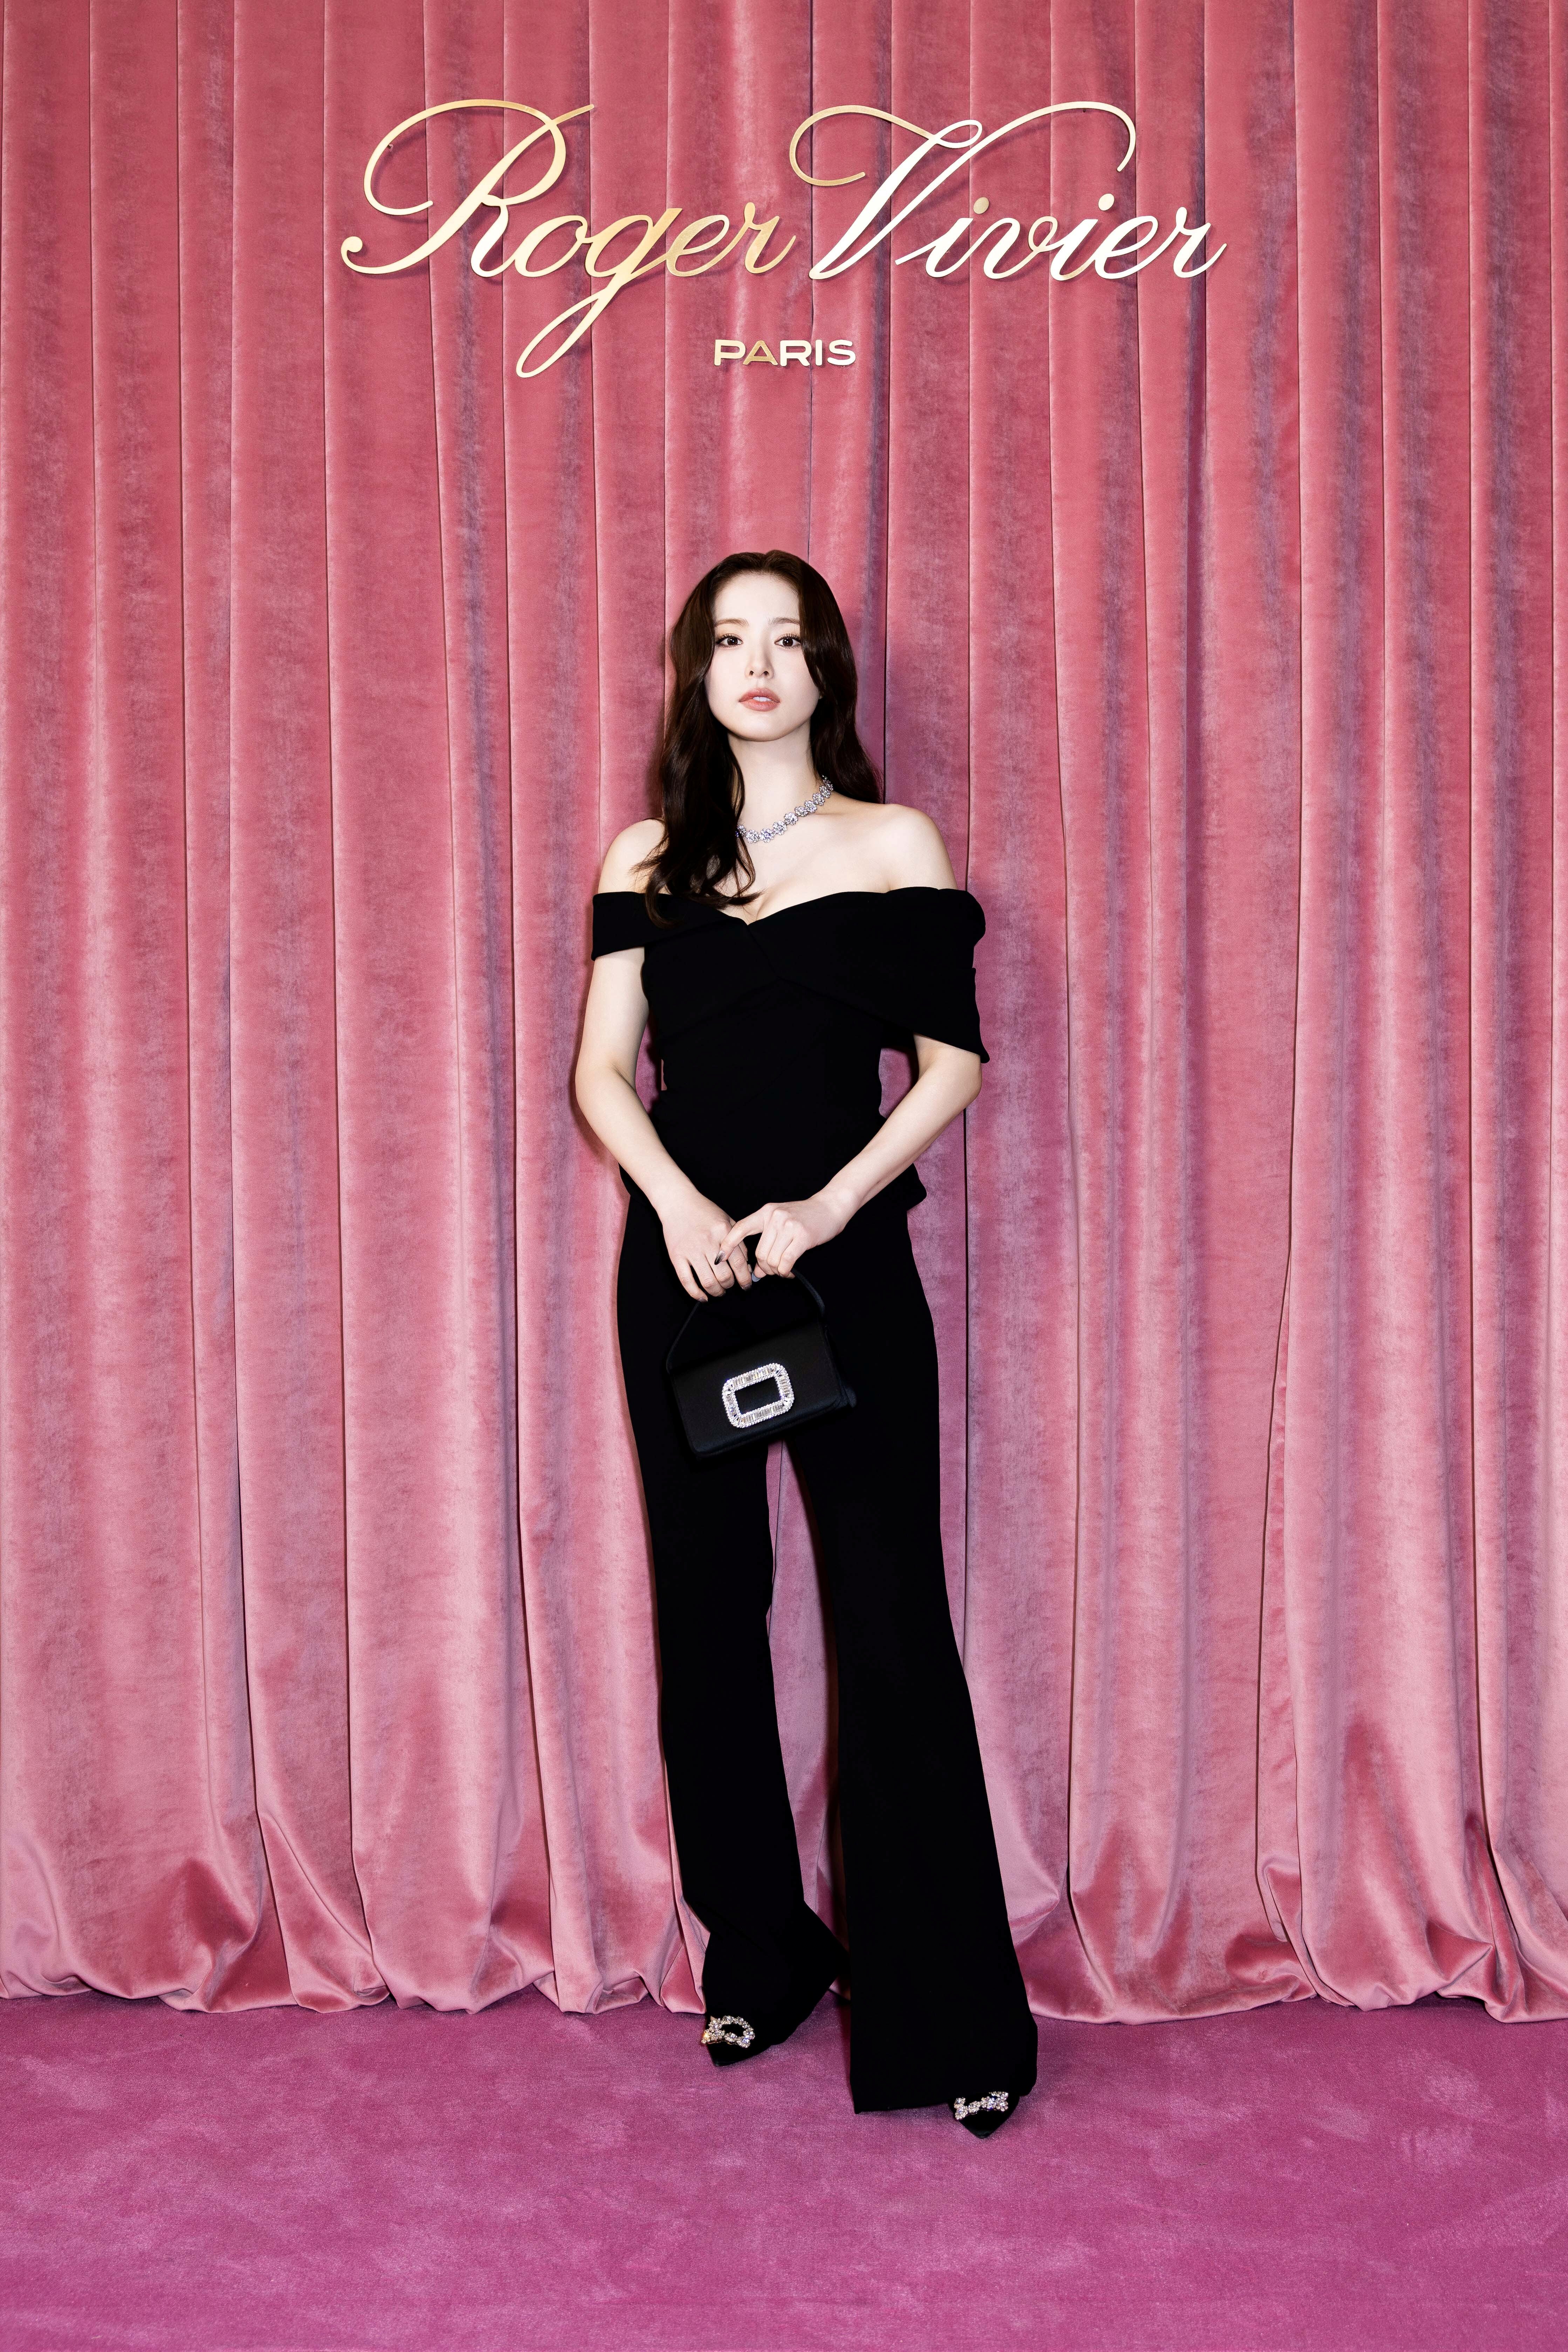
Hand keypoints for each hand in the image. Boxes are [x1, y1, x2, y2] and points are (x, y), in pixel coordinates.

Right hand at [658, 1187, 757, 1302]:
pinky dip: (696, 1293)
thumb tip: (747, 1266)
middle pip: (724, 1275)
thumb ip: (739, 1241)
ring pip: (708, 1281)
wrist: (678, 1202)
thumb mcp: (727, 1221)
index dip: (745, 1279)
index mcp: (723, 1232)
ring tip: (718, 1291)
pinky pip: (686, 1281)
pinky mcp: (676, 1256)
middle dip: (730, 1286)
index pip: (739, 1263)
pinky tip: (703, 1297)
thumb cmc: (704, 1211)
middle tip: (730, 1286)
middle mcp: (708, 1242)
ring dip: (716, 1291)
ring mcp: (690, 1250)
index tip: (746, 1285)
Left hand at [717, 1192, 849, 1279]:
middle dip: (764, 1267)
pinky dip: (785, 1271)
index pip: (741, 1228)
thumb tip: (756, 1271)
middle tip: (773, 1270)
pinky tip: (789, 1270)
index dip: (728, 1244)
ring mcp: (788, 1225)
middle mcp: (775, 1217)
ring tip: (783, 1269)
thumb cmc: (805, 1217)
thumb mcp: (782, 1223)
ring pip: (771, 1260)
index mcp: (767, 1212)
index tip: (719, 1257)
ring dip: (776, 1270)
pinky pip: (785, 1262)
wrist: (831, 1207)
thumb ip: (767, 1242)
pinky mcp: (801, 1236)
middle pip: (759, 1253)